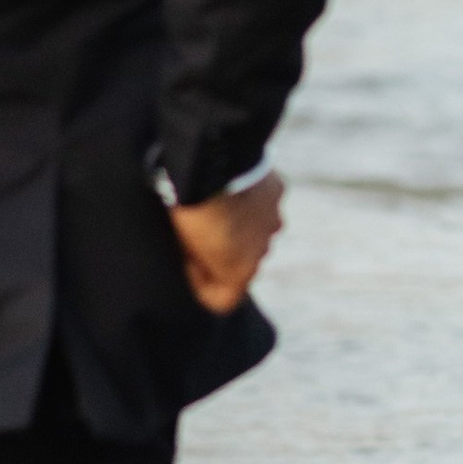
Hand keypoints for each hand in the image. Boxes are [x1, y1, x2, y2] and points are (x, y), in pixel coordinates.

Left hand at [169, 172, 283, 312]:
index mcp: (240, 271)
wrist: (214, 162)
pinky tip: (234, 186)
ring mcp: (274, 220)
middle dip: (223, 254)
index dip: (202, 288)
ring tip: (218, 207)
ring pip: (257, 232)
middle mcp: (264, 250)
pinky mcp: (277, 193)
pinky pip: (263, 203)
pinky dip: (251, 200)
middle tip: (199, 234)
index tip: (189, 267)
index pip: (224, 301)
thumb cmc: (192, 207)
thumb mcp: (184, 243)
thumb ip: (199, 262)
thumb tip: (201, 260)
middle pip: (243, 263)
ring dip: (240, 227)